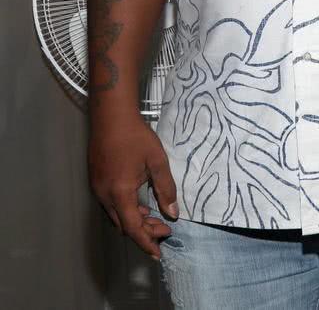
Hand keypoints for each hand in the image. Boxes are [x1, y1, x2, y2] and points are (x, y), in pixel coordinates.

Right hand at [89, 113, 177, 258]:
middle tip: (164, 229)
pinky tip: (138, 202)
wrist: (111, 115)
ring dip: (134, 221)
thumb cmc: (136, 136)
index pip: (133, 228)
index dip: (146, 242)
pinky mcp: (95, 180)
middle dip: (143, 232)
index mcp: (120, 193)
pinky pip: (110, 205)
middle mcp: (104, 195)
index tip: (158, 252)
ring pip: (115, 216)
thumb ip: (165, 189)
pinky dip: (125, 210)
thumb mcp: (157, 161)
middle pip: (123, 225)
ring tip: (153, 217)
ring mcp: (97, 188)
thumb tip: (173, 213)